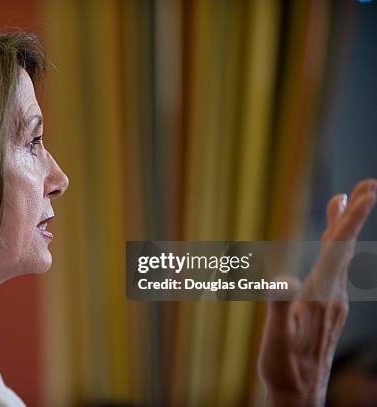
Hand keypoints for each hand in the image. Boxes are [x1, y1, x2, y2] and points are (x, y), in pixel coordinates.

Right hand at [258, 178, 376, 406]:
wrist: (299, 393)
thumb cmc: (283, 366)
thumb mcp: (274, 340)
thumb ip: (276, 307)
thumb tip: (278, 276)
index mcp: (319, 297)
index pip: (337, 251)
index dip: (351, 220)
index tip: (367, 193)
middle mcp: (332, 295)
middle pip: (346, 247)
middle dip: (356, 214)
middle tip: (369, 184)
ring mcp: (332, 300)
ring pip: (341, 255)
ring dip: (345, 225)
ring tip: (343, 199)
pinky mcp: (327, 306)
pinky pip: (334, 267)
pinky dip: (334, 245)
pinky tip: (328, 241)